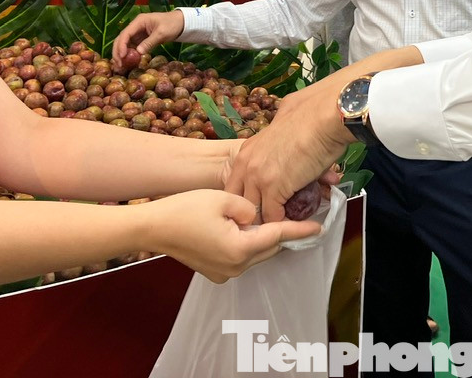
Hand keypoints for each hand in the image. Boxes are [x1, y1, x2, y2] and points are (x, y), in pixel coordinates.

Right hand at [112, 10, 184, 66]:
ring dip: (121, 54)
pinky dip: (128, 55)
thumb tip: (138, 53)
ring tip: (120, 66)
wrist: (181, 23)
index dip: (121, 45)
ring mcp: (137, 33)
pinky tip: (127, 63)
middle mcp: (135, 26)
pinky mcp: (141, 39)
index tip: (121, 56)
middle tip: (118, 64)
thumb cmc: (172, 24)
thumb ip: (149, 42)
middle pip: (121, 39)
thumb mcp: (162, 33)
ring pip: (124, 44)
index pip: (125, 33)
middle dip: (117, 51)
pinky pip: (132, 47)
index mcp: (139, 21)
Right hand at [140, 189, 320, 282]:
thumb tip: (256, 215)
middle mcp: (235, 267)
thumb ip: (249, 206)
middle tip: (298, 215)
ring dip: (263, 238)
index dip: (299, 230)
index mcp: (240, 249)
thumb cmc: (185, 209)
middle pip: (268, 248)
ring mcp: (223, 273)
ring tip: (271, 218)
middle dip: (282, 233)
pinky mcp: (214, 272)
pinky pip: (240, 257)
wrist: (153, 227)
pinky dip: (247, 244)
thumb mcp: (223, 198)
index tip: (318, 227)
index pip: (277, 237)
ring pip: (255, 253)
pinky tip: (246, 228)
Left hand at [226, 74, 351, 222]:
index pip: (237, 187)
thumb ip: (276, 141)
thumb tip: (285, 145)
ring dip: (272, 220)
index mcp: (246, 151)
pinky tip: (299, 221)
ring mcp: (257, 176)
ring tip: (289, 223)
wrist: (326, 116)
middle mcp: (245, 164)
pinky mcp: (273, 188)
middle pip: (242, 202)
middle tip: (278, 219)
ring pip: (256, 213)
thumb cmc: (312, 117)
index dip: (251, 199)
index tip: (267, 207)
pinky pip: (274, 218)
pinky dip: (287, 223)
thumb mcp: (283, 128)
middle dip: (258, 213)